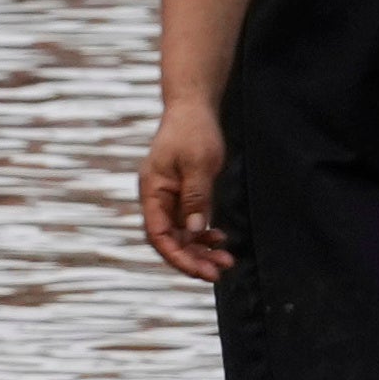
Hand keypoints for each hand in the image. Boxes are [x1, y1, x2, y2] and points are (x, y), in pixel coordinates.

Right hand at [137, 97, 235, 280]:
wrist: (193, 107)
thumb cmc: (192, 131)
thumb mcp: (197, 163)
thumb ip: (196, 196)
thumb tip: (196, 229)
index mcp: (152, 191)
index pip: (158, 235)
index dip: (177, 257)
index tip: (200, 271)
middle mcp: (157, 199)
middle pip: (170, 241)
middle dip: (193, 259)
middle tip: (219, 272)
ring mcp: (170, 198)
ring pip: (181, 235)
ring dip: (200, 250)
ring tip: (226, 260)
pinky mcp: (183, 196)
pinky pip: (190, 224)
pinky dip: (203, 235)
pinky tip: (220, 239)